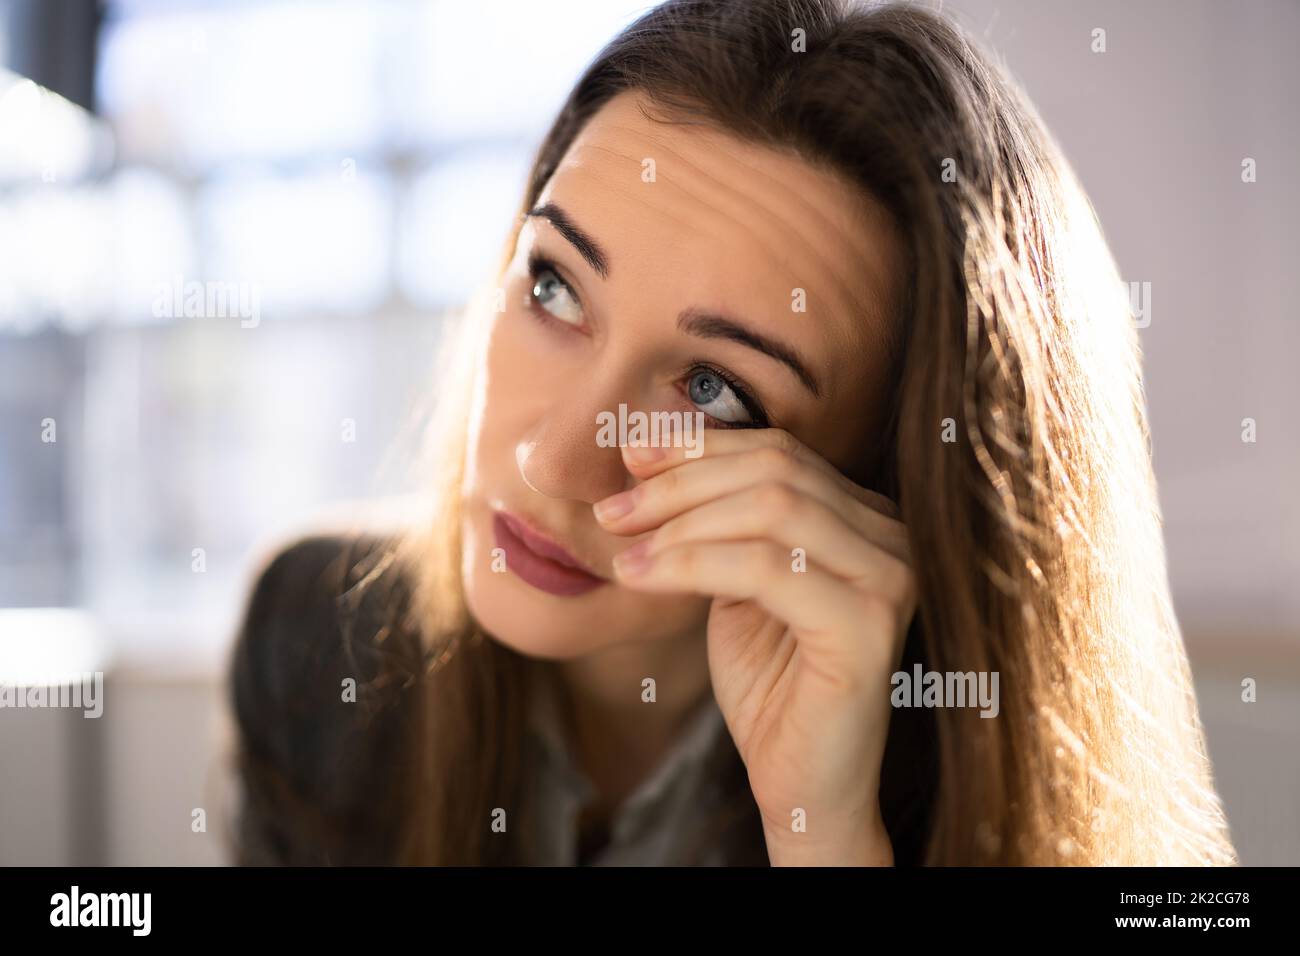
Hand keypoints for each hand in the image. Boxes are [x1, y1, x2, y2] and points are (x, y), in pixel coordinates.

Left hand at [593, 428, 916, 865]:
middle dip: (681, 483)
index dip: (701, 447)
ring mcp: (889, 580)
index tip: (631, 455)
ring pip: (771, 510)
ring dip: (679, 523)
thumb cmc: (768, 685)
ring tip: (622, 549)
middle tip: (614, 511)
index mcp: (867, 520)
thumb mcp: (734, 583)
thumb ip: (715, 522)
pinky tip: (640, 578)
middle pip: (775, 471)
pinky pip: (766, 569)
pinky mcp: (866, 627)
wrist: (802, 784)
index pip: (781, 453)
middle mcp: (893, 540)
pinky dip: (690, 564)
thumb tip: (647, 453)